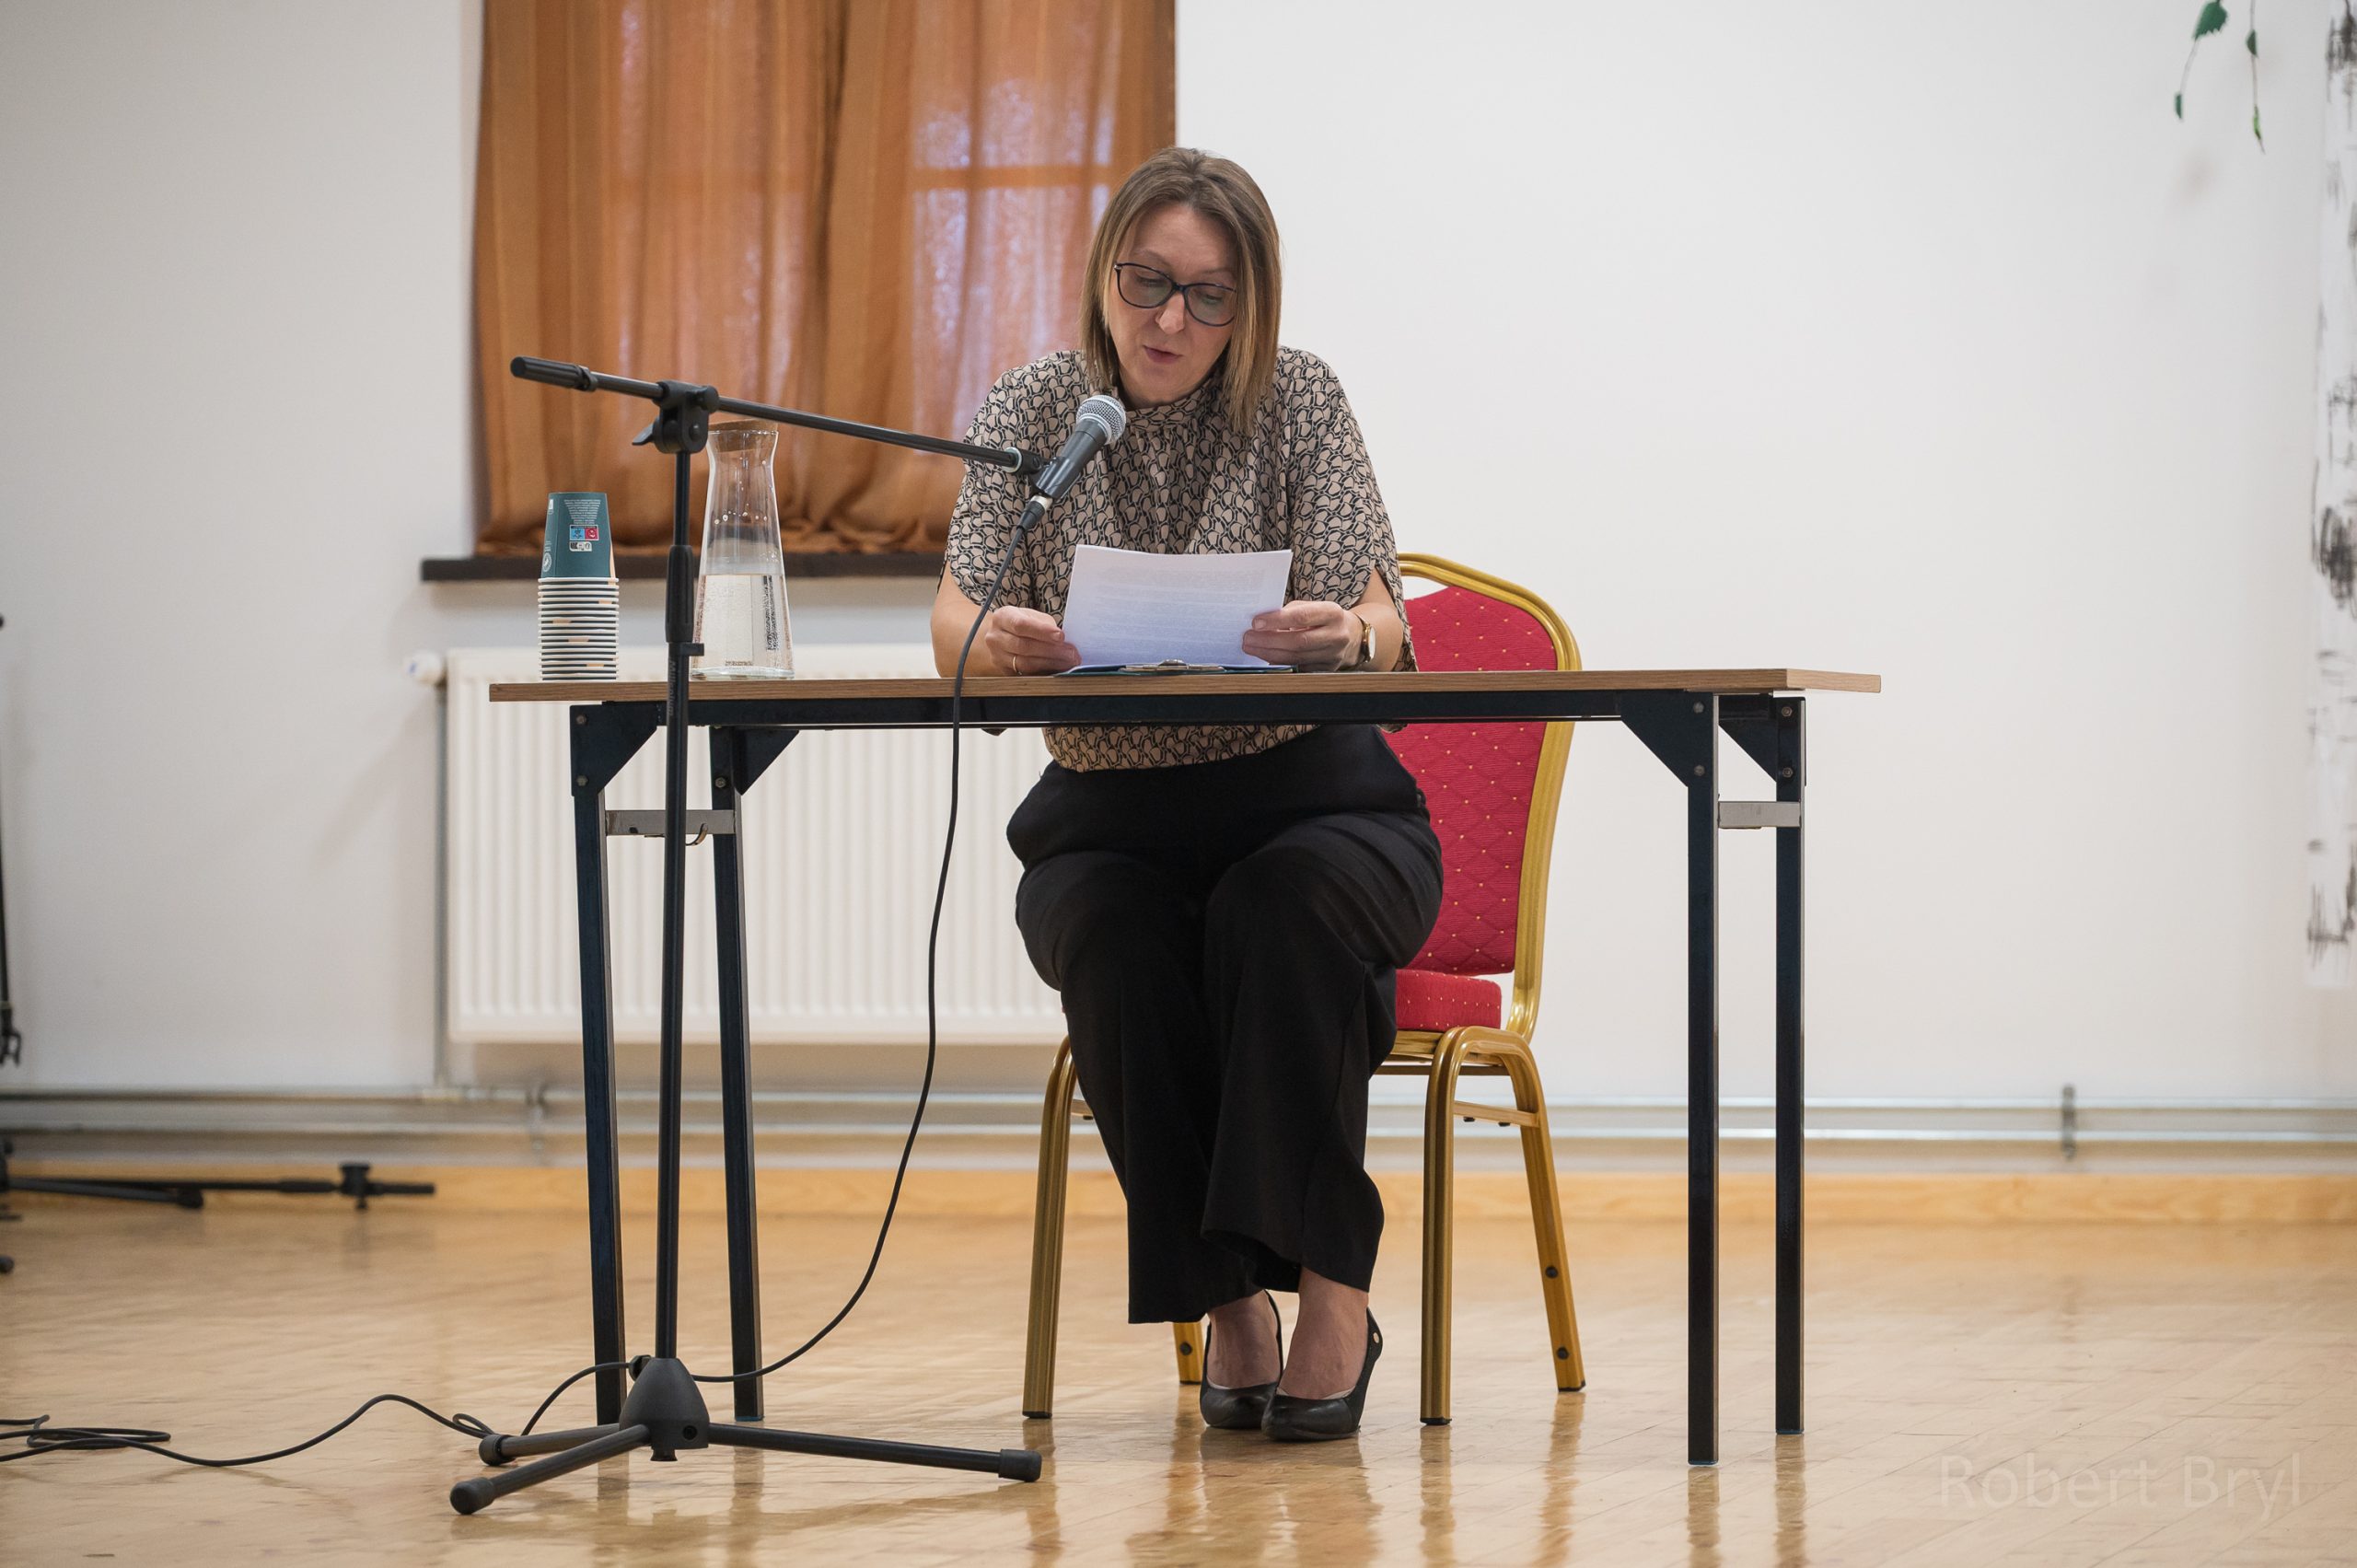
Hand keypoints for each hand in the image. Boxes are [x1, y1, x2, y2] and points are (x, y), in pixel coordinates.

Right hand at [980, 605, 1079, 674]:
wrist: (1001, 637)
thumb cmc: (1021, 624)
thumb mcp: (1030, 616)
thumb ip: (1044, 625)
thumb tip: (1063, 639)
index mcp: (1002, 617)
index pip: (1021, 625)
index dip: (1042, 631)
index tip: (1061, 636)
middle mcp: (995, 638)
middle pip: (1024, 646)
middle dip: (1051, 650)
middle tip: (1071, 653)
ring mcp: (997, 657)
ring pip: (1025, 663)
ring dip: (1050, 663)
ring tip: (1068, 662)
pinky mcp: (1004, 671)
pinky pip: (1026, 674)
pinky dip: (1045, 671)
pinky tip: (1058, 668)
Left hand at [1244, 600, 1359, 670]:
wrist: (1352, 635)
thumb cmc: (1324, 618)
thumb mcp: (1314, 607)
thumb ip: (1291, 612)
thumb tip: (1262, 623)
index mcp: (1332, 613)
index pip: (1302, 617)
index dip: (1277, 621)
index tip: (1256, 623)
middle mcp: (1336, 635)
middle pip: (1298, 641)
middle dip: (1268, 641)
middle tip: (1247, 638)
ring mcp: (1333, 655)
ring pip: (1296, 658)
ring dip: (1269, 653)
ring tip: (1251, 647)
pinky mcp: (1327, 669)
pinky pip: (1298, 668)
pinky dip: (1279, 663)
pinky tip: (1265, 657)